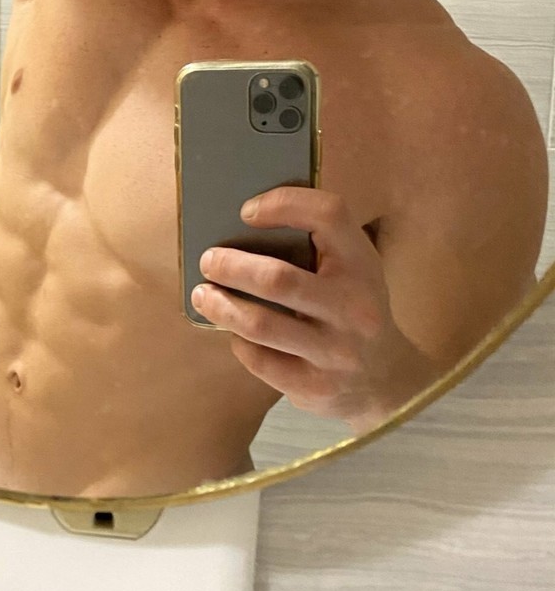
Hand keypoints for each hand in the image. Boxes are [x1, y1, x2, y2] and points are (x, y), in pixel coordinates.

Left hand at [189, 186, 439, 434]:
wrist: (388, 380)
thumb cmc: (352, 308)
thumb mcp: (352, 270)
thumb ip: (316, 244)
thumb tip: (244, 219)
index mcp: (363, 265)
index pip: (329, 215)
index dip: (284, 203)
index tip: (246, 211)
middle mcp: (354, 308)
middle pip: (277, 279)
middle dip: (231, 266)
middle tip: (208, 260)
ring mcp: (335, 351)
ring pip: (260, 324)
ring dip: (221, 306)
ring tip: (203, 295)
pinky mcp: (314, 386)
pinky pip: (259, 359)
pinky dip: (239, 342)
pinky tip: (234, 332)